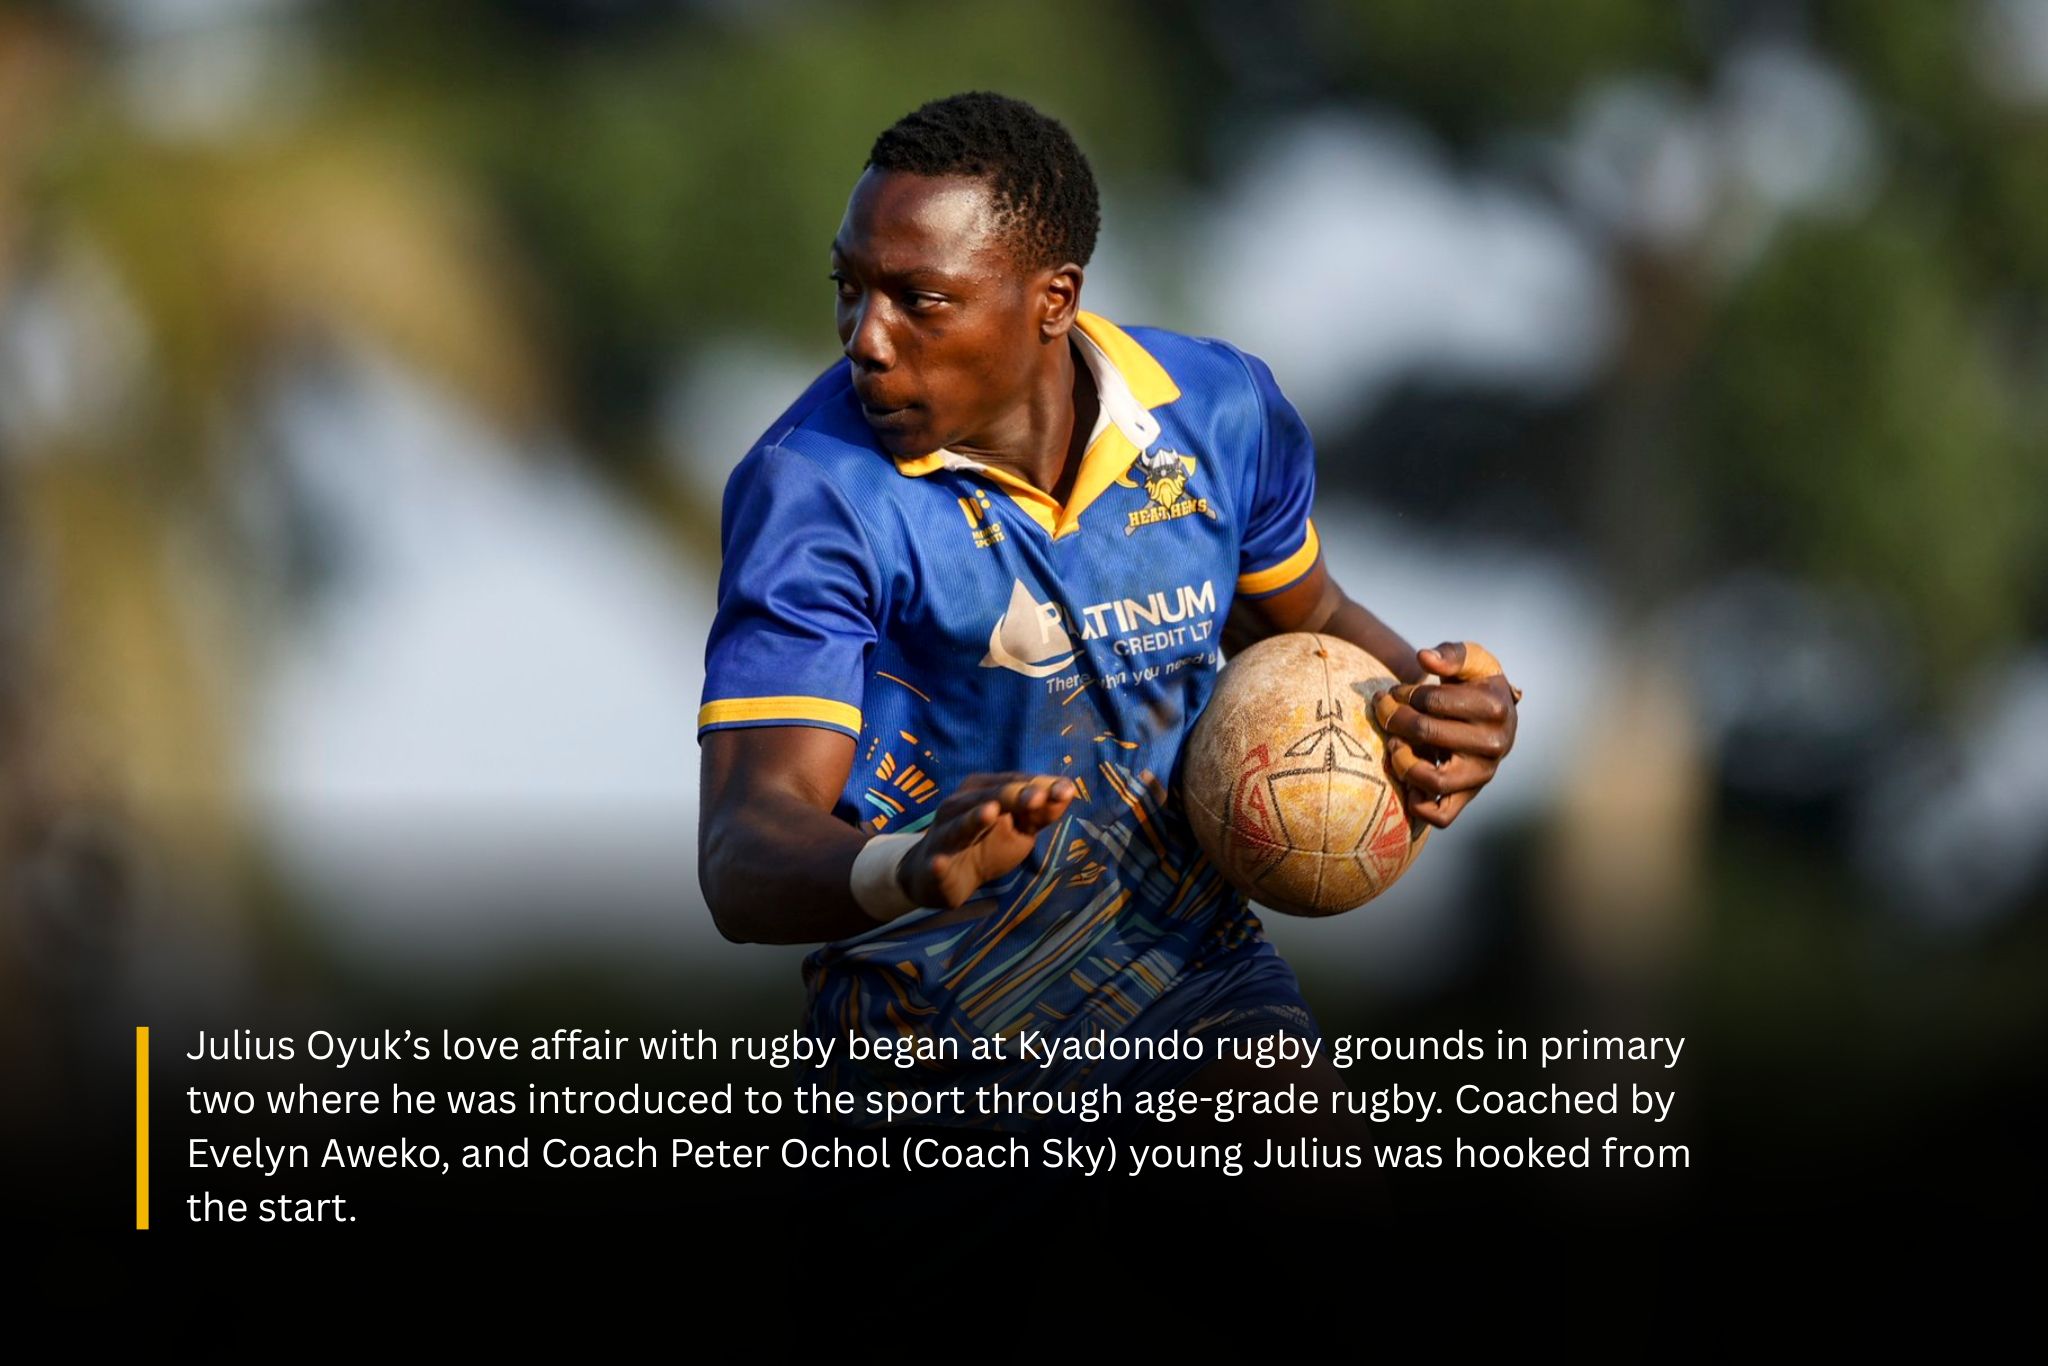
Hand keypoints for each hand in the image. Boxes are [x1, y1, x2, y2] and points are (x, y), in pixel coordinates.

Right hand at [901, 773, 1076, 909]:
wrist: (941, 877)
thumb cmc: (986, 844)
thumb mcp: (1020, 828)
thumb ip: (1041, 812)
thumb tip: (1067, 791)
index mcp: (982, 789)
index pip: (1014, 781)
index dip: (1040, 785)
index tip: (1066, 791)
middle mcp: (960, 805)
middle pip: (990, 796)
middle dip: (1013, 796)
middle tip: (1037, 799)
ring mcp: (944, 834)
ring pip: (960, 825)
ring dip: (974, 819)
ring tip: (990, 812)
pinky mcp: (933, 864)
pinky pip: (936, 863)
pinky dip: (938, 863)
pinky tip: (939, 863)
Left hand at [1372, 641, 1519, 829]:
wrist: (1491, 715)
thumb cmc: (1473, 683)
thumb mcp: (1469, 659)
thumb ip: (1450, 654)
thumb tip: (1424, 658)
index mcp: (1495, 707)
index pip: (1431, 700)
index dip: (1403, 693)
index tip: (1395, 692)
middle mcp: (1494, 745)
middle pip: (1426, 733)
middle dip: (1393, 718)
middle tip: (1383, 710)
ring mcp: (1483, 774)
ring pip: (1433, 780)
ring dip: (1401, 760)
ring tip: (1394, 744)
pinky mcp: (1469, 796)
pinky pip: (1441, 816)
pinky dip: (1417, 804)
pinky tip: (1406, 780)